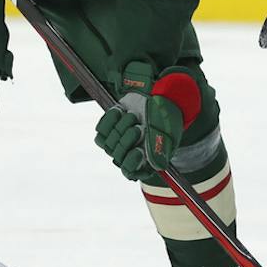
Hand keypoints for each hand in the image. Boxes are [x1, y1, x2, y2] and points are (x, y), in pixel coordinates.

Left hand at [94, 60, 204, 180]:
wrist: (160, 95)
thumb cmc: (166, 117)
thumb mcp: (166, 136)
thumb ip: (158, 153)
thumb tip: (155, 166)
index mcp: (144, 160)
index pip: (129, 171)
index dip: (131, 161)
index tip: (140, 150)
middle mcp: (130, 152)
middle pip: (116, 155)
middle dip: (128, 139)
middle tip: (140, 127)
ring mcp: (119, 139)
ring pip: (107, 142)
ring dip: (121, 126)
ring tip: (134, 117)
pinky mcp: (110, 125)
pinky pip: (100, 129)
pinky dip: (110, 119)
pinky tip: (121, 111)